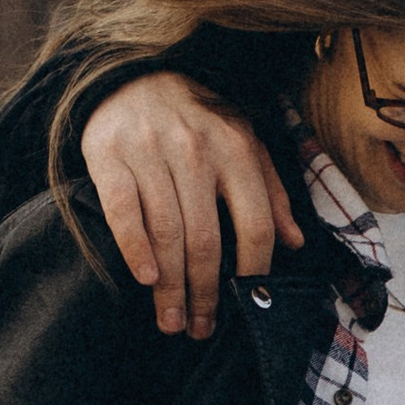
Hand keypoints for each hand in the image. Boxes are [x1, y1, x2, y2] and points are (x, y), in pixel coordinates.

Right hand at [81, 73, 302, 338]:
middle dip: (205, 293)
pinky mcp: (109, 155)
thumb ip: (271, 191)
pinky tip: (145, 278)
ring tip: (171, 320)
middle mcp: (195, 149)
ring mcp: (150, 152)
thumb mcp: (243, 143)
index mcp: (236, 148)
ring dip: (170, 286)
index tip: (248, 303)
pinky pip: (123, 211)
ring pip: (166, 233)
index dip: (253, 271)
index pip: (254, 224)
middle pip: (206, 239)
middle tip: (200, 328)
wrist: (132, 76)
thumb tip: (295, 243)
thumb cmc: (196, 121)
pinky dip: (134, 247)